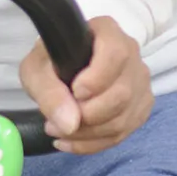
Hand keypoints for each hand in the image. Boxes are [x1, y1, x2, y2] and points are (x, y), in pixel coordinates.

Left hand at [19, 15, 152, 153]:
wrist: (61, 68)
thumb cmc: (50, 62)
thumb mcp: (36, 71)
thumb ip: (48, 92)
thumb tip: (69, 123)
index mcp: (107, 32)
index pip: (116, 53)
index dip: (97, 78)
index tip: (75, 92)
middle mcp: (131, 53)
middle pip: (122, 93)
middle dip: (87, 115)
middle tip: (55, 121)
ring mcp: (140, 81)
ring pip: (124, 118)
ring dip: (88, 134)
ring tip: (58, 130)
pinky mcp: (140, 105)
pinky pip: (124, 132)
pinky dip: (95, 143)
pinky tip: (71, 140)